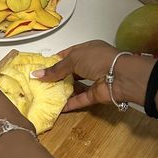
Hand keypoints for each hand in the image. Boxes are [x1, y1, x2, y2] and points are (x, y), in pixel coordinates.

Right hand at [34, 40, 151, 111]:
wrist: (121, 76)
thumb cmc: (97, 59)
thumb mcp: (74, 59)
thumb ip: (56, 69)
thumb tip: (36, 75)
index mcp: (88, 50)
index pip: (70, 53)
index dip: (56, 60)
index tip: (42, 68)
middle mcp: (91, 64)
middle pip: (71, 71)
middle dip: (57, 77)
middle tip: (40, 83)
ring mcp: (94, 80)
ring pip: (76, 86)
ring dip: (62, 90)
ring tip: (45, 95)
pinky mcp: (96, 95)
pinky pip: (80, 99)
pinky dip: (69, 104)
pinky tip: (56, 108)